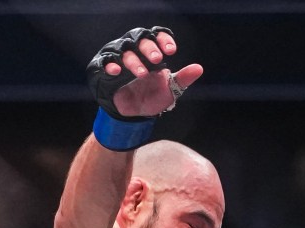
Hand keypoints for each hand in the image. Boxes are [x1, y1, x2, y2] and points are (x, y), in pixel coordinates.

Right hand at [86, 27, 202, 119]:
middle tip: (157, 59)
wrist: (134, 114)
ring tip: (142, 74)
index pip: (156, 36)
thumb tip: (199, 68)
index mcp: (152, 52)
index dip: (163, 40)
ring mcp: (120, 59)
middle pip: (140, 39)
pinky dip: (110, 66)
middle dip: (149, 48)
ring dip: (133, 61)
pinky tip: (116, 72)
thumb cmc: (152, 97)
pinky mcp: (106, 70)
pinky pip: (105, 63)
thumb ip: (182, 79)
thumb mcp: (169, 89)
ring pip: (124, 51)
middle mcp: (136, 51)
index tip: (171, 51)